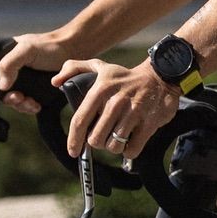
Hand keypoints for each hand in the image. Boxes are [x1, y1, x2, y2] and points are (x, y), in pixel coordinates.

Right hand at [0, 32, 71, 114]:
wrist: (72, 52)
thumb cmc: (49, 46)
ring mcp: (19, 81)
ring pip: (11, 99)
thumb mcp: (28, 50)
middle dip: (7, 99)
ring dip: (19, 104)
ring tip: (32, 102)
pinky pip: (23, 104)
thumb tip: (1, 86)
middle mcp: (7, 69)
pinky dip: (28, 107)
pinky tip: (36, 105)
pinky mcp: (30, 90)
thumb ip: (10, 63)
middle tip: (19, 98)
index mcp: (1, 56)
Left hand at [55, 58, 178, 159]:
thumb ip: (74, 68)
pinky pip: (132, 149)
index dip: (74, 140)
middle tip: (104, 136)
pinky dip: (129, 151)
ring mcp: (133, 112)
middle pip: (96, 139)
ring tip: (118, 137)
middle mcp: (115, 101)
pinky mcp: (149, 123)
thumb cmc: (126, 76)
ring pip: (114, 146)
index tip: (73, 151)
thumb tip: (55, 82)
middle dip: (98, 142)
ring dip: (115, 146)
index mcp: (100, 90)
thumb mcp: (100, 66)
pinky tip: (130, 142)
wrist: (161, 76)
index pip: (80, 121)